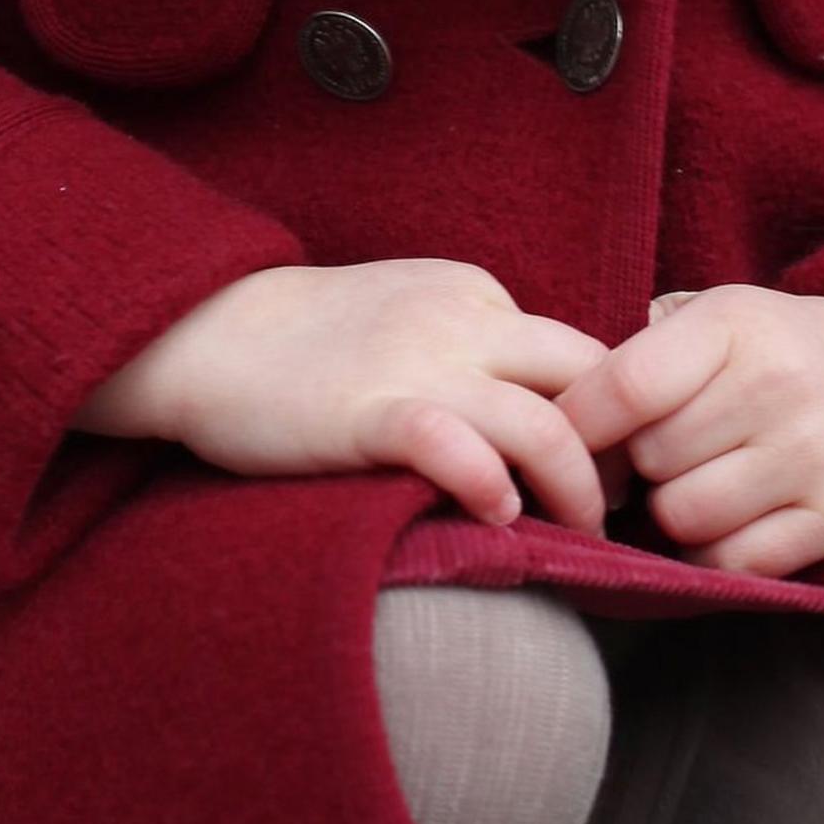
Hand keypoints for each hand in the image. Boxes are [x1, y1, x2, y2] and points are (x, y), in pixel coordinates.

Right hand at [71, 258, 616, 533]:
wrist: (203, 334)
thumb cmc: (306, 341)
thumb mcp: (410, 313)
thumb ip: (473, 344)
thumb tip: (539, 411)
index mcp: (475, 293)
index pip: (579, 351)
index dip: (610, 413)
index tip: (613, 464)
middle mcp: (461, 320)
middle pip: (590, 377)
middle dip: (619, 449)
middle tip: (620, 502)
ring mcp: (417, 365)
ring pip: (543, 422)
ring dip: (577, 487)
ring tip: (580, 530)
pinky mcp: (369, 413)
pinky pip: (456, 448)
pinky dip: (492, 487)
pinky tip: (498, 517)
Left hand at [551, 285, 823, 582]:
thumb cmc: (778, 353)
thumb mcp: (716, 318)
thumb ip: (638, 355)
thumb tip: (550, 420)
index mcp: (737, 323)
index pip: (623, 388)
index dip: (577, 427)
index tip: (566, 442)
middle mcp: (782, 385)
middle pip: (649, 462)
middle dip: (636, 467)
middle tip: (660, 456)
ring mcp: (818, 455)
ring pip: (684, 518)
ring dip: (676, 512)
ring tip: (701, 481)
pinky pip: (736, 563)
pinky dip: (717, 552)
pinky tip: (733, 518)